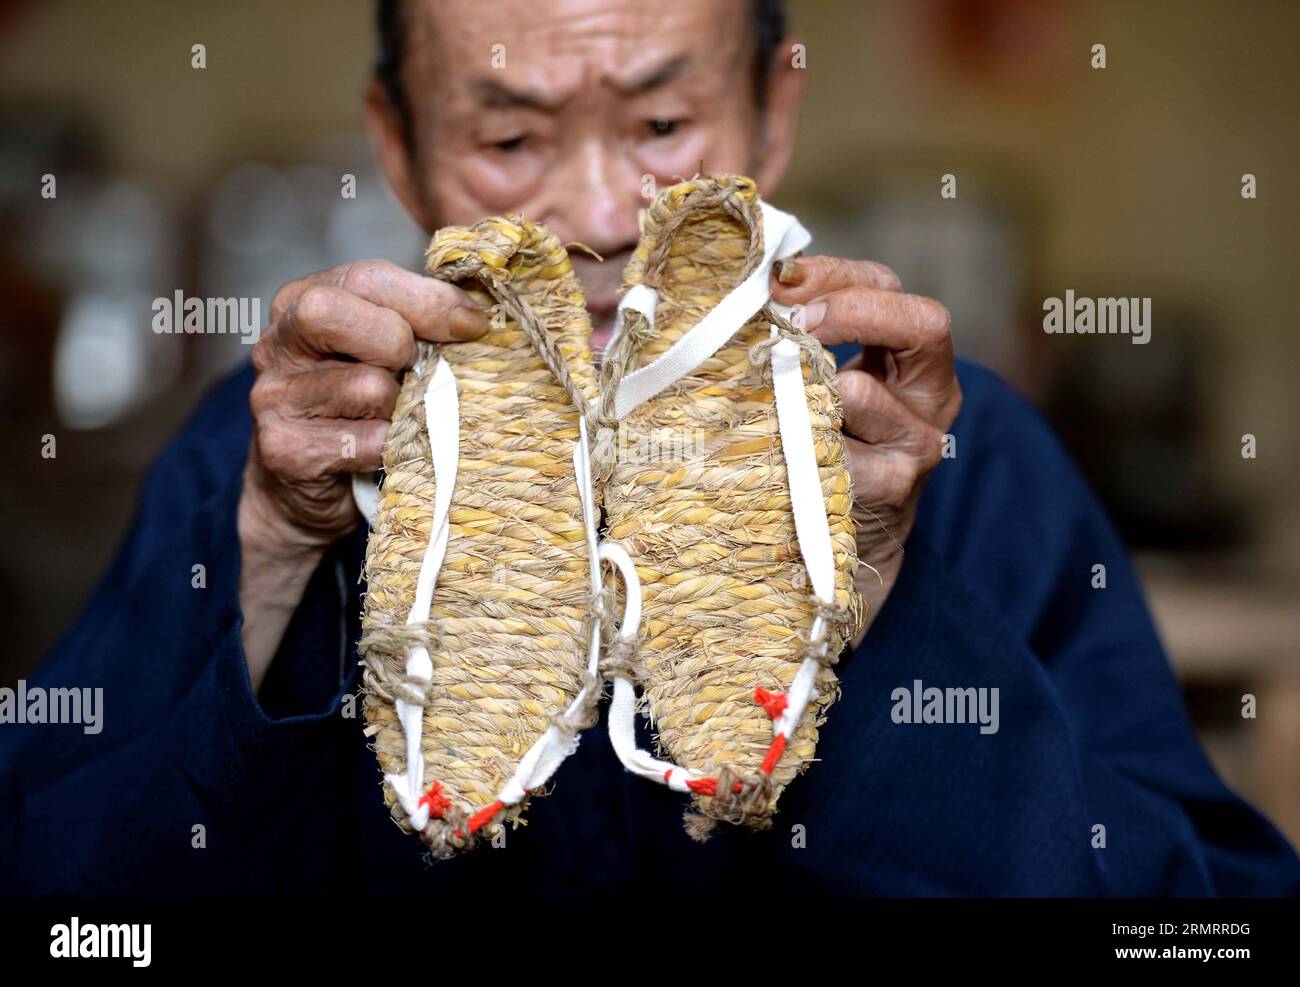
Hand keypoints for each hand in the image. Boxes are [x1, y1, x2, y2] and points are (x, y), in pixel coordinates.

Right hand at [239, 259, 487, 688]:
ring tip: (401, 419)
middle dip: (397, 340)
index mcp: (303, 301)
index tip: (476, 325)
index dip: (428, 298)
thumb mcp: (382, 354)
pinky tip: (390, 452)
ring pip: (363, 386)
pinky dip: (392, 448)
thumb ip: (416, 324)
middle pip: (335, 313)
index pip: (366, 277)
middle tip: (419, 370)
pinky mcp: (285, 450)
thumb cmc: (358, 411)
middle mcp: (276, 343)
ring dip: (402, 406)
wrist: (306, 492)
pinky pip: (365, 441)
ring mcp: (274, 398)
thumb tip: (485, 312)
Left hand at [771, 256, 961, 640]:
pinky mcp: (895, 488)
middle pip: (922, 323)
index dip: (835, 275)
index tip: (779, 285)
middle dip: (849, 312)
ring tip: (771, 400)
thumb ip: (804, 333)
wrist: (847, 536)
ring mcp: (920, 442)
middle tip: (793, 325)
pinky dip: (798, 448)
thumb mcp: (822, 380)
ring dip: (804, 390)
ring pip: (862, 392)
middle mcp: (933, 393)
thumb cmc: (825, 443)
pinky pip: (837, 455)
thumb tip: (753, 287)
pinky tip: (778, 453)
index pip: (887, 286)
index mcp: (912, 354)